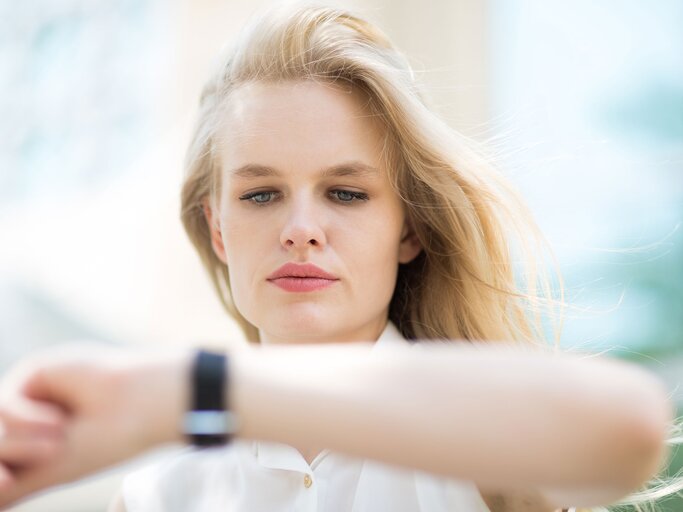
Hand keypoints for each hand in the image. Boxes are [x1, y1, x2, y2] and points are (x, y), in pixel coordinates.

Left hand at [0, 344, 190, 509]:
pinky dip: (26, 418)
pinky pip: (4, 405)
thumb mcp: (53, 470)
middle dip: (9, 457)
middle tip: (38, 463)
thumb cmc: (109, 440)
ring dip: (24, 443)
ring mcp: (30, 397)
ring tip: (61, 440)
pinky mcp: (33, 374)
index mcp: (38, 444)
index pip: (2, 463)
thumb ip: (14, 485)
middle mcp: (31, 420)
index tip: (9, 484)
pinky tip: (60, 420)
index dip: (0, 477)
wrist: (139, 405)